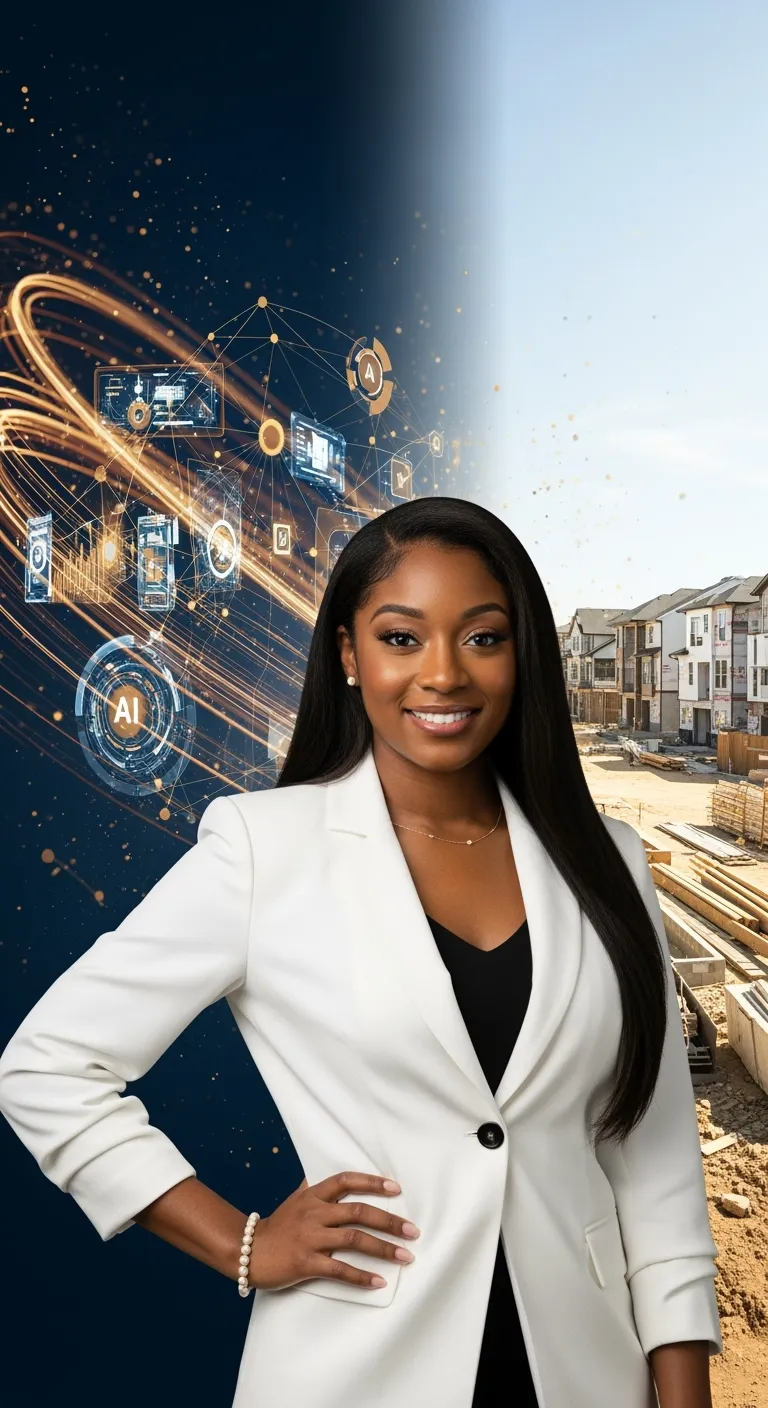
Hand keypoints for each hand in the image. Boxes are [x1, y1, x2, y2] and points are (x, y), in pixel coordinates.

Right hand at [247, 1171, 419, 1289]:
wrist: (247, 1251)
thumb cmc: (275, 1226)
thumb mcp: (294, 1201)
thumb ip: (312, 1189)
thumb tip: (323, 1176)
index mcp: (313, 1196)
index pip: (346, 1181)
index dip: (372, 1182)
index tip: (396, 1188)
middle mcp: (314, 1213)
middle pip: (358, 1211)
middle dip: (389, 1221)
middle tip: (412, 1231)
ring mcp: (310, 1238)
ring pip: (353, 1239)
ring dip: (383, 1249)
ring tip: (405, 1256)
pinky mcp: (306, 1263)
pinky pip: (339, 1269)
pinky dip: (361, 1276)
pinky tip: (378, 1281)